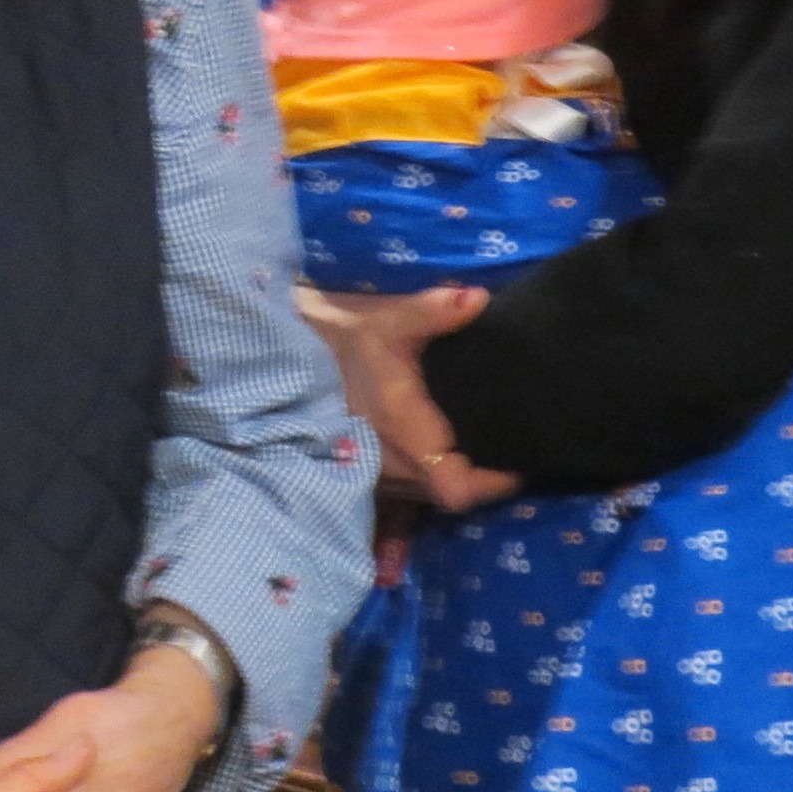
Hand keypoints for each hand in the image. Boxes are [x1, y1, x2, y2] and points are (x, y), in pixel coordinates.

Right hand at [294, 287, 519, 512]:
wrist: (278, 352)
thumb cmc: (335, 337)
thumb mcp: (385, 319)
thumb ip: (433, 311)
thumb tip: (479, 299)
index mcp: (405, 428)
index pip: (457, 487)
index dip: (491, 483)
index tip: (514, 460)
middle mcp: (390, 460)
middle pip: (448, 492)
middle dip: (479, 476)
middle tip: (504, 445)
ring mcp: (373, 467)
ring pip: (425, 490)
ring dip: (449, 472)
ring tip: (474, 443)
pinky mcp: (361, 462)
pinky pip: (405, 483)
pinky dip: (424, 470)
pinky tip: (431, 443)